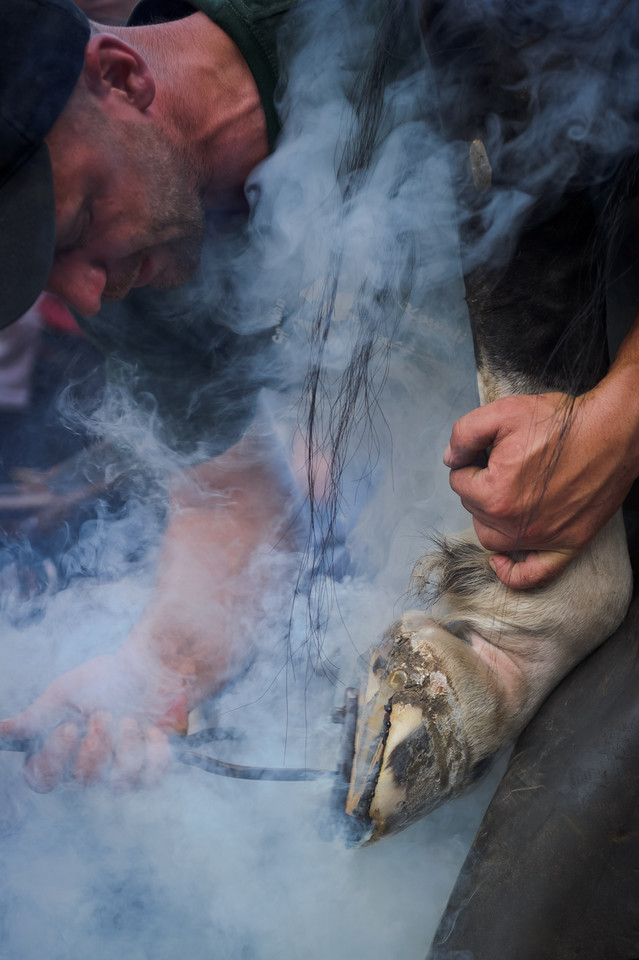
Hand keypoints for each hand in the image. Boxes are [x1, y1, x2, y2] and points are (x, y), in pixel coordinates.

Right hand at [0, 651, 189, 792]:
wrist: (148, 667)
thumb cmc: (104, 678)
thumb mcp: (66, 690)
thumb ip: (38, 714)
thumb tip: (2, 730)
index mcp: (60, 751)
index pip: (42, 779)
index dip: (54, 759)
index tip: (70, 727)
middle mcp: (87, 767)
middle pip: (82, 781)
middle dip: (96, 746)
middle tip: (104, 715)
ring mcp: (118, 771)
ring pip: (118, 784)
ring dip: (126, 748)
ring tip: (131, 719)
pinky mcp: (148, 769)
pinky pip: (151, 780)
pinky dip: (155, 755)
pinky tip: (153, 731)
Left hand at [444, 385, 638, 587]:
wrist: (612, 432)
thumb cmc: (562, 422)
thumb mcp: (503, 412)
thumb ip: (465, 434)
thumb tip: (450, 458)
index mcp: (494, 493)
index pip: (458, 482)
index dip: (470, 461)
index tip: (490, 449)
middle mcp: (514, 523)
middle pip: (473, 509)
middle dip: (480, 485)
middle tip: (504, 463)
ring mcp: (541, 538)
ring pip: (492, 539)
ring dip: (489, 518)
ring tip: (503, 494)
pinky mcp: (566, 545)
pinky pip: (532, 574)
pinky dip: (512, 573)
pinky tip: (501, 562)